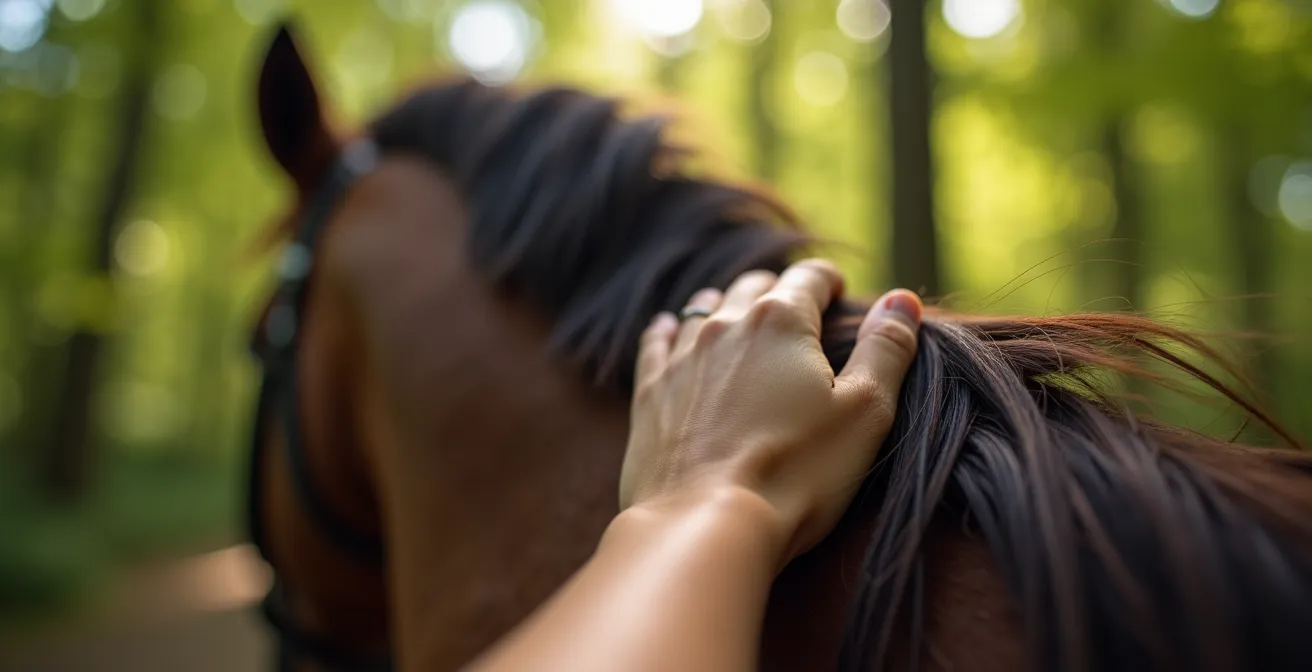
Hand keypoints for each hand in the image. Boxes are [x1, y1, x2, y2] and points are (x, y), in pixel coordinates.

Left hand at [619, 259, 922, 565]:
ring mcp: (681, 357)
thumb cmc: (796, 472)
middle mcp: (725, 325)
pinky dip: (671, 331)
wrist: (705, 524)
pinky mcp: (650, 393)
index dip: (829, 282)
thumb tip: (901, 300)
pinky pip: (657, 342)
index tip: (838, 296)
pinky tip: (672, 332)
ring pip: (705, 308)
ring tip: (743, 323)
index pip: (810, 276)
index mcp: (781, 320)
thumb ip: (886, 349)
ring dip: (728, 307)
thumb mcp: (865, 412)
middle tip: (799, 315)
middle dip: (781, 292)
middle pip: (755, 286)